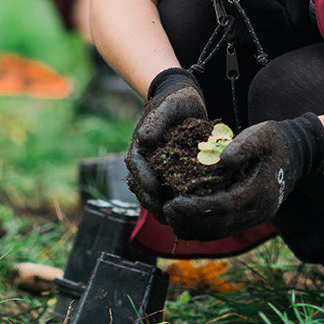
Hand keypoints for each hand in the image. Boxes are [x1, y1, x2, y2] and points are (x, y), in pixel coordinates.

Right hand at [123, 68, 206, 212]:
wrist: (185, 101)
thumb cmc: (176, 101)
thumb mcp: (169, 105)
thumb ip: (156, 120)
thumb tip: (143, 139)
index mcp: (140, 146)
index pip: (136, 167)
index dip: (143, 179)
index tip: (154, 190)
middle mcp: (146, 161)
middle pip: (142, 187)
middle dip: (152, 202)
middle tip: (167, 214)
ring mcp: (157, 170)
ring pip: (153, 195)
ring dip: (162, 209)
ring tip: (176, 222)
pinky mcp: (171, 175)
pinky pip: (168, 193)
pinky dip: (174, 205)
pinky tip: (187, 216)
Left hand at [160, 114, 323, 240]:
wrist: (299, 153)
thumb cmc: (276, 140)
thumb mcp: (263, 134)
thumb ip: (244, 144)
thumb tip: (222, 158)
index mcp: (260, 190)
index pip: (224, 206)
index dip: (196, 208)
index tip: (172, 203)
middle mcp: (259, 209)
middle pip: (221, 224)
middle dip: (191, 221)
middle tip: (166, 212)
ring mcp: (257, 216)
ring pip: (223, 231)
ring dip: (196, 229)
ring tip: (171, 219)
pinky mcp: (253, 216)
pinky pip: (227, 229)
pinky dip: (206, 230)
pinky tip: (187, 224)